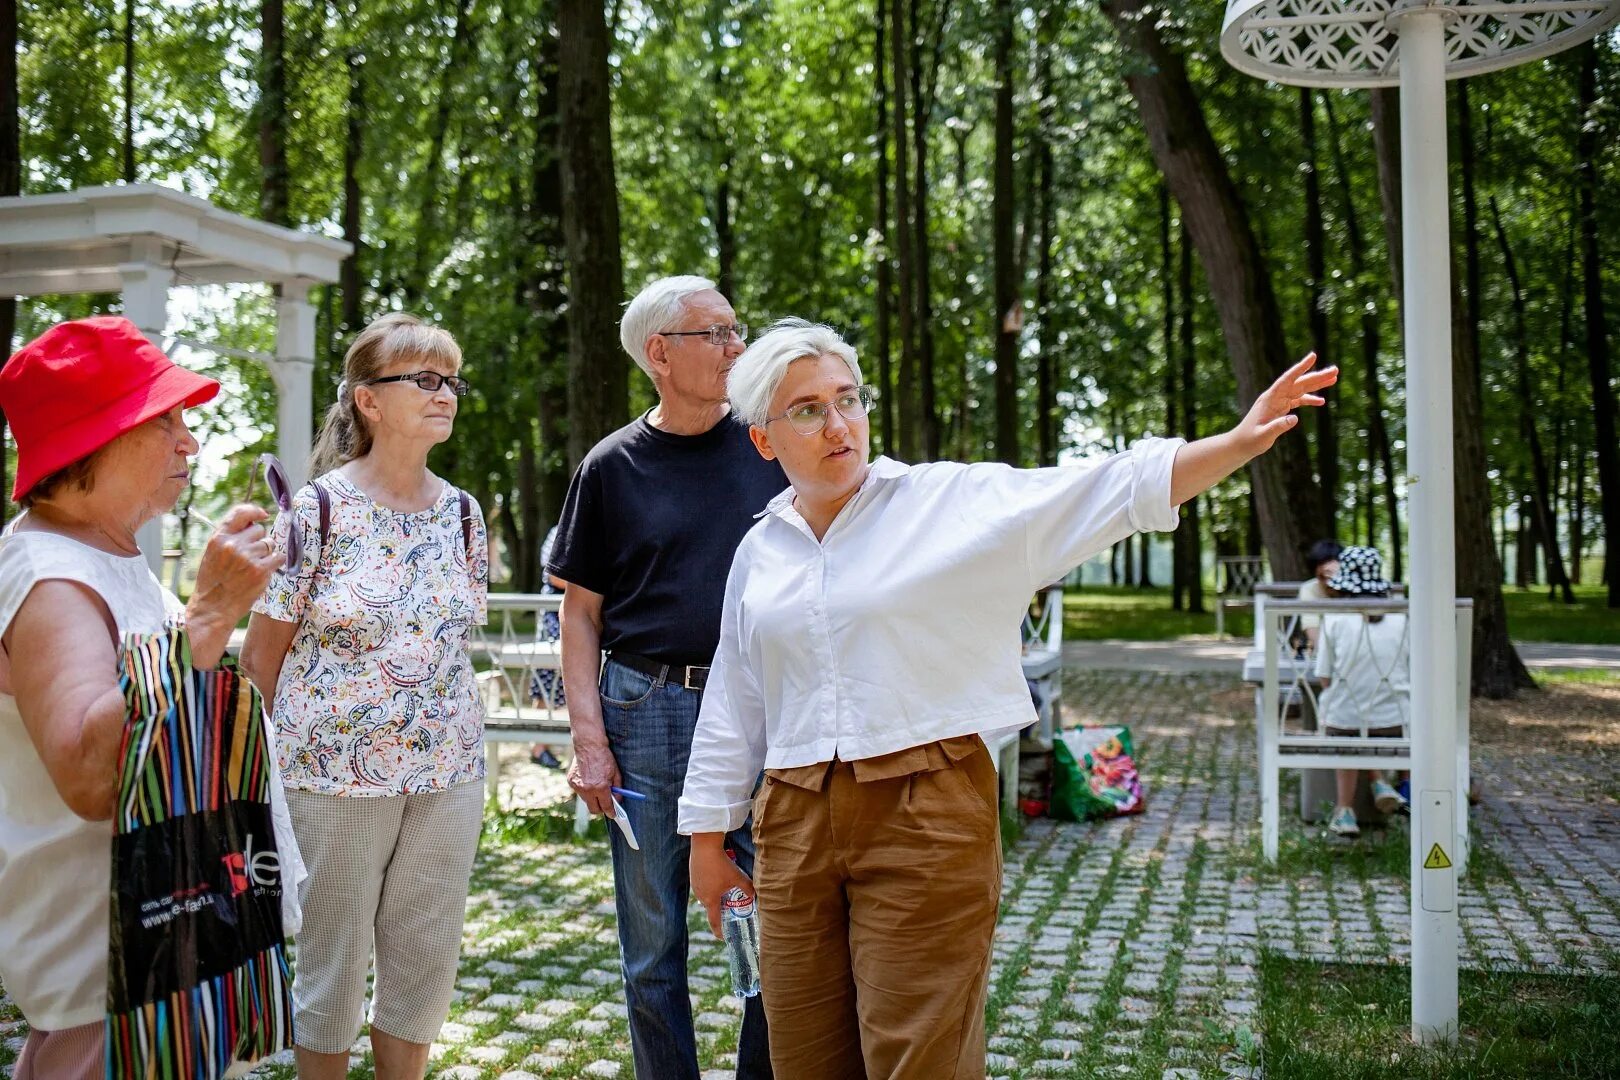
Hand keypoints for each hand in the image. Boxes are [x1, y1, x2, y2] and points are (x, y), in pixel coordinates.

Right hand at [186, 504, 279, 666]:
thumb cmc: (214, 582)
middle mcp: (233, 545)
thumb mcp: (213, 554)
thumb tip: (255, 521)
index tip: (262, 514)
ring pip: (270, 544)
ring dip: (266, 554)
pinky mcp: (261, 570)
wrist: (213, 609)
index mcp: (218, 538)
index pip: (240, 513)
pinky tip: (263, 572)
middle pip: (260, 530)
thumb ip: (230, 537)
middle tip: (248, 558)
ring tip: (251, 568)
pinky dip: (275, 563)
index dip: (254, 511)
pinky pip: (279, 557)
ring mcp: (248, 557)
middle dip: (258, 541)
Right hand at [567, 738, 621, 816]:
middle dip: (600, 809)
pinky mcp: (571, 782)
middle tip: (604, 804)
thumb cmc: (605, 758)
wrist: (589, 745)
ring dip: (592, 797)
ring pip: (586, 801)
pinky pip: (579, 792)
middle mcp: (588, 789)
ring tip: (596, 785)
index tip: (613, 815)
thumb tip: (617, 801)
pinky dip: (584, 789)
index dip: (611, 812)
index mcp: (600, 787)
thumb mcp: (616, 773)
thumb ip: (617, 789)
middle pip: (594, 810)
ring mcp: (577, 786)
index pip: (606, 807)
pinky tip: (588, 779)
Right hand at [690, 837, 753, 939]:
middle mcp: (700, 896)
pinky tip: (715, 877)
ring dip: (714, 897)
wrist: (704, 847)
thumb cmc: (721, 865)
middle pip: (711, 907)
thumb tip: (754, 895)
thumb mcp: (737, 877)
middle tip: (728, 910)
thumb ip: (747, 888)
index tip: (722, 937)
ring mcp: (695, 886)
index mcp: (711, 900)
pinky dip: (709, 887)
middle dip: (719, 910)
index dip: (718, 931)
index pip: (714, 921)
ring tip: (723, 891)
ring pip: (706, 896)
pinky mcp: (693, 876)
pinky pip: (702, 887)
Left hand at [1234, 352, 1337, 455]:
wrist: (1240, 445)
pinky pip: (1297, 400)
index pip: (1287, 380)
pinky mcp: (1280, 408)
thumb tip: (1296, 418)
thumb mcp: (1264, 436)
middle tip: (1335, 370)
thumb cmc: (1250, 440)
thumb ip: (1278, 427)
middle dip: (1317, 376)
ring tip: (1334, 378)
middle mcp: (1275, 397)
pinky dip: (1309, 399)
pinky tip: (1321, 401)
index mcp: (1270, 399)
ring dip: (1316, 384)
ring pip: (1300, 389)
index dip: (1300, 368)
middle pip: (1299, 383)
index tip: (1313, 356)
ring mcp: (1278, 402)